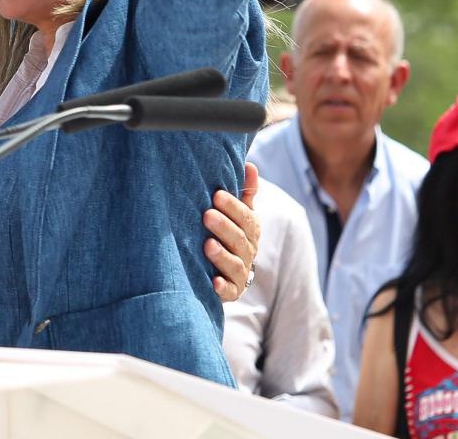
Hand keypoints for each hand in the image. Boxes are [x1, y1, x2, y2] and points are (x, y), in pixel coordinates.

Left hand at [207, 162, 261, 301]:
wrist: (223, 270)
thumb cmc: (227, 233)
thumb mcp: (237, 213)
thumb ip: (244, 192)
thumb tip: (249, 165)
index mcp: (251, 231)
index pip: (246, 218)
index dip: (233, 207)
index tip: (216, 195)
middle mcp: (248, 252)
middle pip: (240, 239)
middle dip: (224, 227)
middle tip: (206, 215)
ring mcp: (240, 273)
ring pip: (235, 265)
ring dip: (222, 255)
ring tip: (207, 245)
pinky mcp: (231, 292)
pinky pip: (229, 291)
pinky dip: (222, 286)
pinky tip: (213, 281)